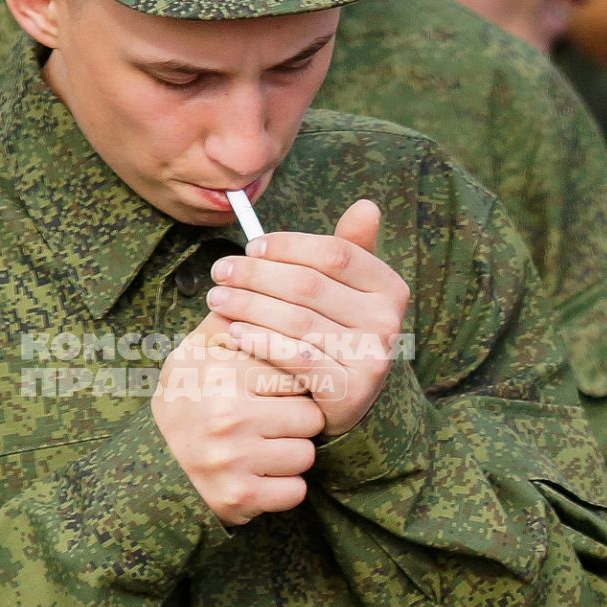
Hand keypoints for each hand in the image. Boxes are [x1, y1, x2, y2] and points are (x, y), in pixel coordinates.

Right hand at [150, 313, 322, 526]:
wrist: (148, 469)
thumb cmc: (185, 401)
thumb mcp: (195, 352)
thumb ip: (231, 316)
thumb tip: (264, 268)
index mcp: (222, 374)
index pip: (298, 370)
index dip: (294, 380)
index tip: (277, 387)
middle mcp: (227, 416)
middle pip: (310, 415)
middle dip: (298, 419)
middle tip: (272, 421)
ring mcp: (233, 460)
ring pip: (305, 454)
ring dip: (292, 454)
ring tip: (264, 447)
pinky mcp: (240, 498)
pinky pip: (295, 491)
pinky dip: (284, 488)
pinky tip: (261, 475)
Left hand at [203, 199, 408, 437]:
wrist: (345, 400)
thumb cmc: (336, 332)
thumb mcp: (347, 291)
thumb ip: (350, 250)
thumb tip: (367, 205)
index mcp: (389, 287)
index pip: (334, 253)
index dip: (288, 246)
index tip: (251, 248)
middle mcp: (387, 321)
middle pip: (309, 285)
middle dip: (256, 275)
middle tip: (220, 271)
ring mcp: (371, 358)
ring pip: (297, 320)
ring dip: (249, 305)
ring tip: (217, 298)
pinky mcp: (348, 390)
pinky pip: (295, 357)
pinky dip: (260, 341)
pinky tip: (233, 331)